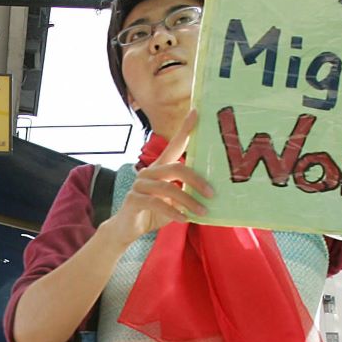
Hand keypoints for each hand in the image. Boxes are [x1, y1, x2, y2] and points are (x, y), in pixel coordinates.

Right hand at [104, 111, 210, 245]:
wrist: (128, 229)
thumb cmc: (154, 212)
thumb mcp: (174, 202)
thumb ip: (187, 193)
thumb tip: (213, 193)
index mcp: (160, 168)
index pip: (174, 145)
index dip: (185, 129)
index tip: (197, 112)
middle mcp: (149, 172)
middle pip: (175, 167)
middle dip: (196, 180)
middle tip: (212, 193)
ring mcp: (139, 185)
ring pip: (167, 188)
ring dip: (188, 200)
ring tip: (202, 212)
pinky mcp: (133, 200)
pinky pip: (156, 203)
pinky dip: (173, 212)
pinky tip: (184, 219)